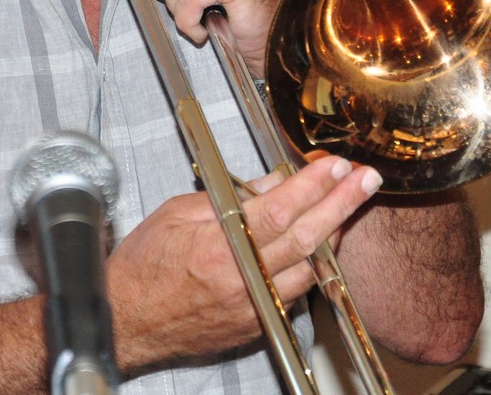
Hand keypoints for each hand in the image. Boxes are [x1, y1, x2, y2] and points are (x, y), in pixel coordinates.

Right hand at [105, 154, 382, 367]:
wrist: (126, 321)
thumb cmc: (142, 267)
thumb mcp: (176, 214)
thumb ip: (228, 198)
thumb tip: (272, 183)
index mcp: (218, 247)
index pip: (280, 209)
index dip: (312, 186)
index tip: (334, 165)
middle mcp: (242, 280)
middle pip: (307, 237)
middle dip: (342, 204)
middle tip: (365, 180)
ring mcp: (254, 307)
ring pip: (311, 268)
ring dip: (333, 234)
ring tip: (348, 204)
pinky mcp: (258, 325)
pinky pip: (297, 291)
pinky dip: (311, 264)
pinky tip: (319, 242)